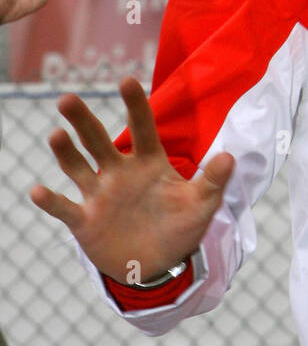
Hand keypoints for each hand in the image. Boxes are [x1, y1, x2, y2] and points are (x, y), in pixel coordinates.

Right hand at [30, 76, 234, 284]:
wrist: (157, 265)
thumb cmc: (179, 227)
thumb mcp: (201, 205)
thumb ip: (213, 182)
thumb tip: (231, 156)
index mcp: (148, 163)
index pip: (141, 127)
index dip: (134, 105)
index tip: (126, 80)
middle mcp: (119, 172)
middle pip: (98, 140)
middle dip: (83, 120)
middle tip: (67, 98)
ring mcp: (99, 195)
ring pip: (77, 168)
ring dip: (65, 152)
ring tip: (56, 134)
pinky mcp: (85, 221)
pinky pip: (65, 208)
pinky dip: (51, 201)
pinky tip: (38, 191)